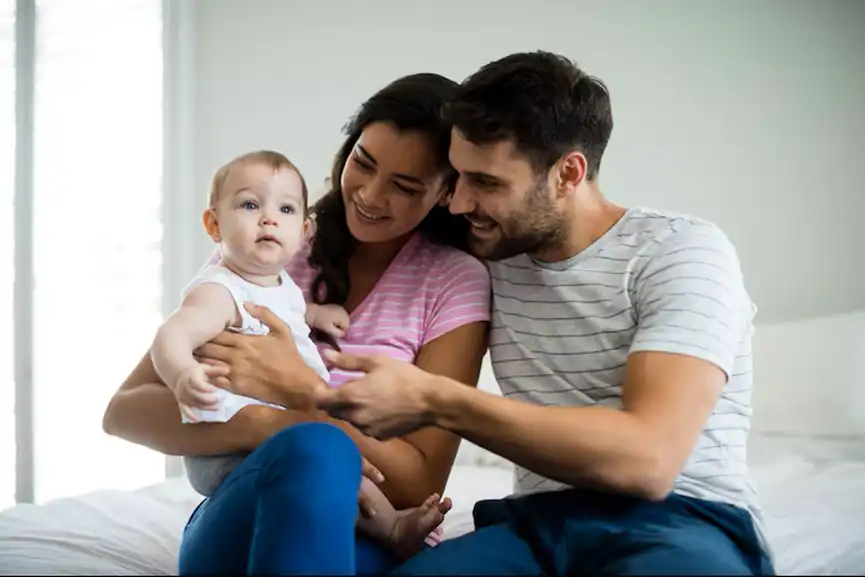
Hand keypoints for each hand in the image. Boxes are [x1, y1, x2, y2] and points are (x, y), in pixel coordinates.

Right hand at [172, 363, 224, 421]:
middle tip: (218, 400)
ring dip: (204, 407)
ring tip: (216, 407)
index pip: (196, 383)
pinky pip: (184, 410)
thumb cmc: (197, 372)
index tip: (214, 389)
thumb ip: (216, 370)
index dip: (205, 387)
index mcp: (191, 376)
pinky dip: (190, 415)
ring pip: (192, 403)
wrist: (180, 375)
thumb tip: (227, 370)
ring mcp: (182, 395)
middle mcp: (185, 386)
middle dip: (206, 399)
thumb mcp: (206, 368)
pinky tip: (197, 419)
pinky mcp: (181, 402)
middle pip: (195, 394)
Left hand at [195, 302, 326, 406]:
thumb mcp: (282, 330)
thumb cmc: (290, 356)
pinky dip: (205, 377)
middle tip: (188, 343)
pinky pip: (214, 381)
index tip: (200, 330)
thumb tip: (246, 303)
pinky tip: (199, 374)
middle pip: (208, 349)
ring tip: (188, 358)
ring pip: (207, 364)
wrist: (297, 384)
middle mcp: (236, 356)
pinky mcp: (235, 387)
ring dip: (197, 361)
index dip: (206, 332)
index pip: (217, 334)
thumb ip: (264, 314)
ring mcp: (234, 372)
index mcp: (245, 341)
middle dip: (198, 345)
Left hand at [314, 304, 349, 338]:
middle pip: (347, 323)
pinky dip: (338, 319)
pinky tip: (332, 320)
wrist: (312, 311)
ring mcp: (341, 308)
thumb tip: (344, 335)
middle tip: (333, 330)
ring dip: (340, 323)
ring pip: (344, 319)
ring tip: (332, 325)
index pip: (347, 327)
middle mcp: (344, 311)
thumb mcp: (329, 329)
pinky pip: (341, 315)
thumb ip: (338, 333)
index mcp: (343, 316)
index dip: (341, 332)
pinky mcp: (337, 307)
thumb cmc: (320, 321)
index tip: (334, 333)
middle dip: (341, 327)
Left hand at [315, 351, 436, 439]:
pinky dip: (365, 419)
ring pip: (349, 419)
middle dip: (335, 400)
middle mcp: (354, 416)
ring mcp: (366, 429)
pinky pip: (364, 427)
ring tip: (368, 397)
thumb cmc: (403, 377)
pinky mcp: (378, 437)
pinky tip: (380, 409)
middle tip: (349, 387)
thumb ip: (348, 361)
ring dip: (351, 410)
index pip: (320, 400)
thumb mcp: (376, 362)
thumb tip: (326, 355)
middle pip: (333, 411)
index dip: (320, 392)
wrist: (430, 402)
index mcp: (350, 397)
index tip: (326, 384)